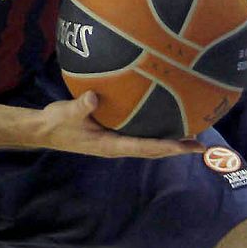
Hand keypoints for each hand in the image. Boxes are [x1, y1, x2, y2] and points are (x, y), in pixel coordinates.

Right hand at [40, 92, 203, 158]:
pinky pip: (140, 136)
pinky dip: (157, 134)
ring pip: (149, 145)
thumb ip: (81, 106)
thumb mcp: (67, 113)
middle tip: (203, 145)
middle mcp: (117, 147)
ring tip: (193, 136)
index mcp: (110, 145)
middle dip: (177, 149)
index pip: (145, 147)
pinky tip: (166, 123)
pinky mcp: (112, 135)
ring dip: (170, 143)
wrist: (44, 130)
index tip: (188, 147)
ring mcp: (116, 142)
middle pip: (153, 151)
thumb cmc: (56, 123)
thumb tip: (94, 97)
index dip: (168, 147)